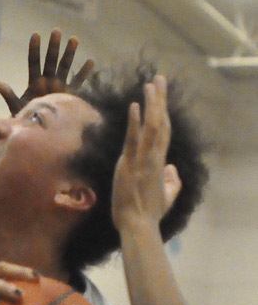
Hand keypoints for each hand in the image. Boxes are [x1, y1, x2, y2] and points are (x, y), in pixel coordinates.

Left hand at [0, 30, 93, 115]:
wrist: (40, 132)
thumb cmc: (26, 119)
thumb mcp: (16, 106)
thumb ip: (8, 94)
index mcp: (34, 82)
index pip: (33, 62)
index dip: (34, 49)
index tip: (35, 35)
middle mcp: (47, 81)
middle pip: (50, 60)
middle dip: (53, 46)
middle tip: (56, 31)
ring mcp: (60, 86)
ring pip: (65, 66)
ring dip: (69, 53)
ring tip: (74, 39)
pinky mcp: (70, 94)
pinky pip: (79, 81)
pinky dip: (84, 72)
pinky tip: (90, 61)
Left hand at [112, 75, 179, 232]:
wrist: (137, 225)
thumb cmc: (149, 213)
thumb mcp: (165, 196)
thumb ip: (172, 182)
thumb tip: (173, 170)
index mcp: (159, 162)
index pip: (163, 132)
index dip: (162, 113)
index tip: (160, 95)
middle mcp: (154, 158)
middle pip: (160, 123)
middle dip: (159, 100)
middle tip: (159, 78)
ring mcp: (143, 160)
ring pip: (151, 127)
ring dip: (151, 104)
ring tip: (151, 84)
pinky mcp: (132, 165)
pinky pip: (134, 140)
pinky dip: (135, 122)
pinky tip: (136, 106)